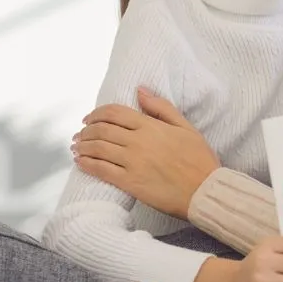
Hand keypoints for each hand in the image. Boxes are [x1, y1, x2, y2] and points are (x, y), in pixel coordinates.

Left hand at [73, 87, 220, 218]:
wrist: (206, 191)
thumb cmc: (199, 160)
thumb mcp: (186, 127)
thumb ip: (162, 108)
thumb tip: (140, 90)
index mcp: (152, 126)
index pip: (114, 113)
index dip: (97, 113)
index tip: (89, 118)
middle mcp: (139, 142)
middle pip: (101, 130)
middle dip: (86, 130)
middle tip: (80, 134)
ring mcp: (133, 163)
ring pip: (97, 149)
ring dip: (83, 146)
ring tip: (77, 147)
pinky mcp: (130, 183)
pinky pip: (101, 170)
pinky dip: (87, 164)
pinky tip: (81, 162)